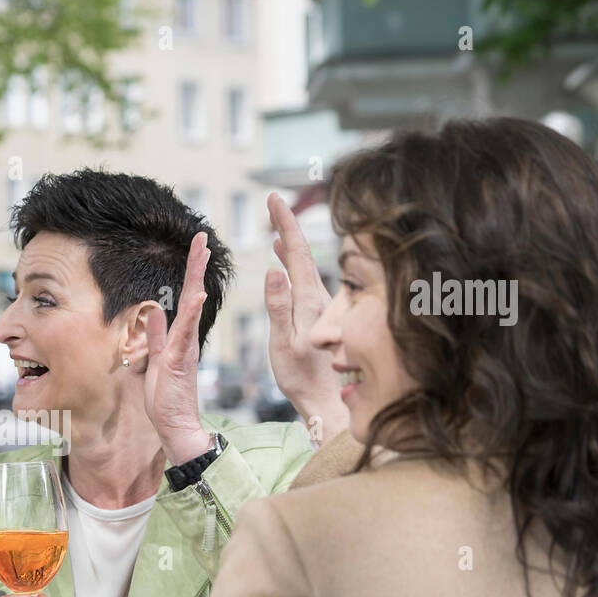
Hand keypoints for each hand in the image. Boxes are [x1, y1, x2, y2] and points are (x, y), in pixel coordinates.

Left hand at [144, 231, 213, 465]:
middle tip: (203, 237)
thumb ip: (154, 336)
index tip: (196, 248)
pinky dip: (191, 313)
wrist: (175, 426)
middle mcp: (186, 339)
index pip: (185, 299)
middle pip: (193, 295)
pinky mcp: (179, 361)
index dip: (190, 273)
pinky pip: (185, 333)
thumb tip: (153, 310)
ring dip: (196, 279)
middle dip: (196, 266)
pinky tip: (198, 295)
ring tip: (202, 253)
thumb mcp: (154, 360)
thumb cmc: (166, 399)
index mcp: (180, 338)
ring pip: (192, 307)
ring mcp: (184, 348)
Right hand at [265, 193, 347, 442]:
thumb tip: (273, 270)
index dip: (285, 223)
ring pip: (305, 264)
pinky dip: (293, 263)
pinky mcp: (319, 314)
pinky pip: (306, 278)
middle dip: (286, 224)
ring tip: (276, 228)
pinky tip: (284, 263)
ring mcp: (321, 304)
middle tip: (273, 202)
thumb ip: (279, 306)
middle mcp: (319, 296)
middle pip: (301, 252)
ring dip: (289, 243)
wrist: (324, 398)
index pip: (295, 252)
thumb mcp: (283, 342)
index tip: (273, 199)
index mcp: (308, 298)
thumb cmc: (302, 375)